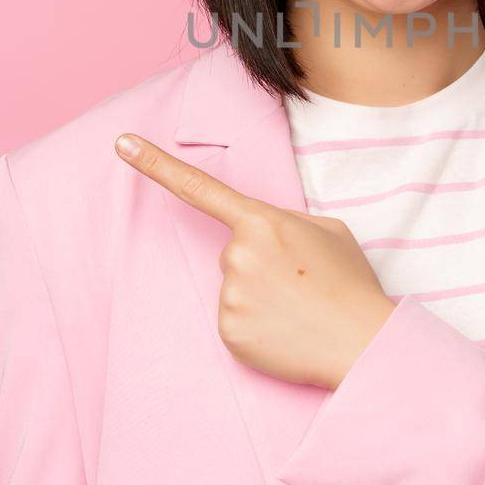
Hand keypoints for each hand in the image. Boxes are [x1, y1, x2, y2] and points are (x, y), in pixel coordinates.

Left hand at [114, 132, 396, 390]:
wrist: (363, 341)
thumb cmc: (349, 283)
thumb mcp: (328, 232)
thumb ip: (287, 224)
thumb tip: (266, 239)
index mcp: (262, 220)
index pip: (199, 187)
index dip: (155, 164)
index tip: (121, 143)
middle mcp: (237, 253)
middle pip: (234, 253)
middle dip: (263, 265)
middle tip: (301, 283)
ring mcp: (229, 294)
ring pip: (234, 289)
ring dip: (261, 297)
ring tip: (299, 308)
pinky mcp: (228, 331)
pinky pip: (235, 322)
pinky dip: (257, 327)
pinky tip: (285, 330)